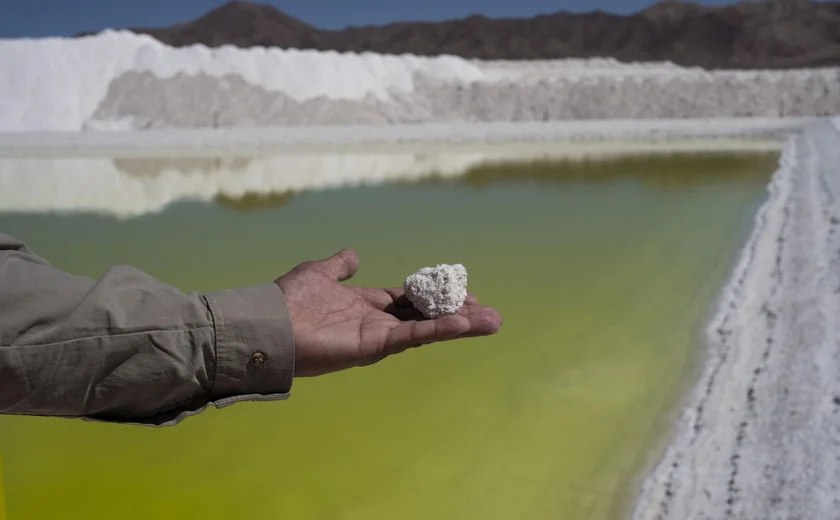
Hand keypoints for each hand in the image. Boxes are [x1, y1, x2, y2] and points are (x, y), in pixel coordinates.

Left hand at [274, 249, 501, 376]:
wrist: (269, 323)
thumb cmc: (288, 300)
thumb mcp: (318, 272)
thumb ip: (338, 265)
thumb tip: (352, 253)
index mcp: (366, 304)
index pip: (409, 300)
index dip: (435, 295)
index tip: (464, 292)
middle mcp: (377, 321)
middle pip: (426, 315)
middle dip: (458, 313)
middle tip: (490, 312)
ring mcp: (378, 336)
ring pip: (427, 328)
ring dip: (461, 325)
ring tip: (494, 321)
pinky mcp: (375, 346)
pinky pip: (412, 336)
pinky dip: (438, 330)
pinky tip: (465, 323)